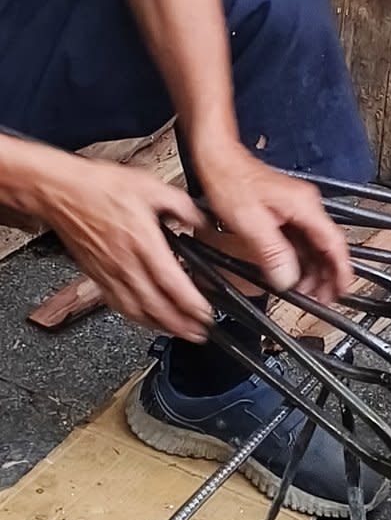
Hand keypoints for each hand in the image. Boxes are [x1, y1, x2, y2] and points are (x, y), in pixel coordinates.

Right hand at [37, 154, 210, 341]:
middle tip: (200, 333)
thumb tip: (202, 219)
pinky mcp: (97, 277)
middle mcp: (125, 263)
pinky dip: (137, 318)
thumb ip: (181, 204)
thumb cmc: (96, 187)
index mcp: (142, 241)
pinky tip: (148, 321)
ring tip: (180, 332)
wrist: (57, 191)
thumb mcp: (148, 186)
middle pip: (156, 305)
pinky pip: (119, 305)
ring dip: (160, 327)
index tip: (205, 314)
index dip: (190, 303)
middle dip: (181, 325)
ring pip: (137, 311)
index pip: (171, 282)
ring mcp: (109, 273)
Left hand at [194, 145, 351, 302]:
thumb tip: (287, 279)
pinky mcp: (288, 214)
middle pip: (329, 248)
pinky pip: (304, 242)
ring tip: (309, 292)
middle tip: (325, 298)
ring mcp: (298, 210)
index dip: (341, 270)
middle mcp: (307, 207)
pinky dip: (304, 261)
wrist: (219, 158)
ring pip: (317, 247)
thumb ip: (272, 253)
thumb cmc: (231, 180)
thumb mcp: (250, 222)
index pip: (334, 243)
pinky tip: (296, 275)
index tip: (343, 289)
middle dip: (329, 276)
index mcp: (304, 207)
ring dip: (315, 271)